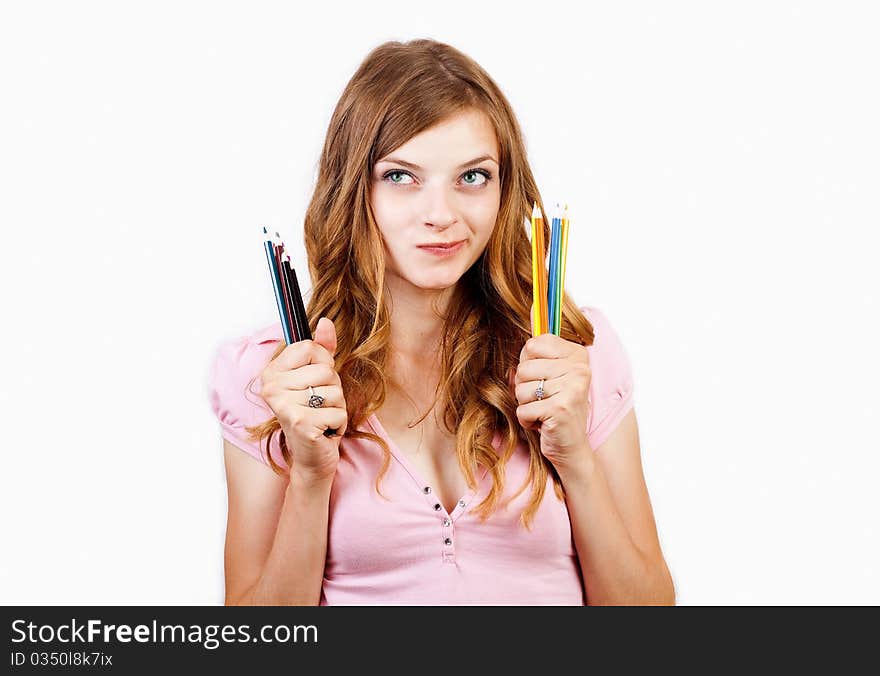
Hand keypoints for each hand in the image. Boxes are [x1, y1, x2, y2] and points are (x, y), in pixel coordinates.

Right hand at [259, 317, 347, 479]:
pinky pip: (338, 412)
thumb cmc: (314, 414)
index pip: (310, 347)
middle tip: (319, 406)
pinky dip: (338, 424)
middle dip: (333, 389)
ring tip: (322, 419)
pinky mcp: (300, 423)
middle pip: (326, 370)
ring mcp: (284, 406)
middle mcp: (271, 388)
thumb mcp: (318, 378)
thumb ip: (322, 349)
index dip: (324, 363)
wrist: (312, 456)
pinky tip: (324, 431)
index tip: (315, 381)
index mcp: (272, 372)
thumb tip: (325, 322)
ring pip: (335, 391)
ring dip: (337, 408)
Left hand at [510, 313, 593, 472]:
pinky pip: (523, 409)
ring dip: (526, 405)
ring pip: (520, 389)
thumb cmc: (555, 408)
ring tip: (543, 411)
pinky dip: (528, 420)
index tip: (543, 378)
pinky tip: (544, 424)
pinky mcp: (561, 409)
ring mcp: (572, 388)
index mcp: (577, 354)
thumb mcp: (549, 374)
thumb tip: (527, 307)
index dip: (528, 364)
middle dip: (524, 388)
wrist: (571, 447)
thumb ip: (538, 349)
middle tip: (543, 399)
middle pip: (523, 367)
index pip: (532, 344)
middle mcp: (579, 368)